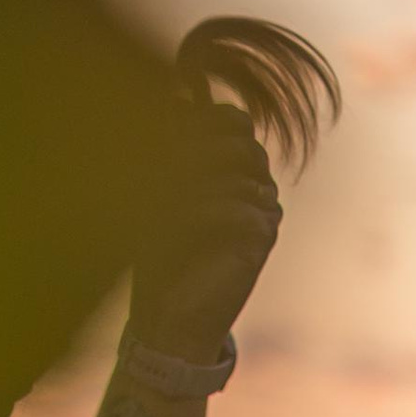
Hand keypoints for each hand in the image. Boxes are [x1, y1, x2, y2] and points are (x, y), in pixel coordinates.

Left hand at [128, 106, 282, 358]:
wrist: (168, 318)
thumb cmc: (155, 257)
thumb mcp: (152, 199)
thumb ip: (166, 153)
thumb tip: (170, 98)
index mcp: (229, 170)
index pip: (235, 122)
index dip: (208, 118)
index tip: (167, 126)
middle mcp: (252, 186)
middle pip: (242, 142)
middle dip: (202, 147)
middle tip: (165, 165)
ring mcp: (262, 210)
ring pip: (245, 170)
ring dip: (200, 180)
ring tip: (168, 200)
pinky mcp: (263, 238)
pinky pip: (245, 206)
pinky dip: (209, 211)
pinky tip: (184, 223)